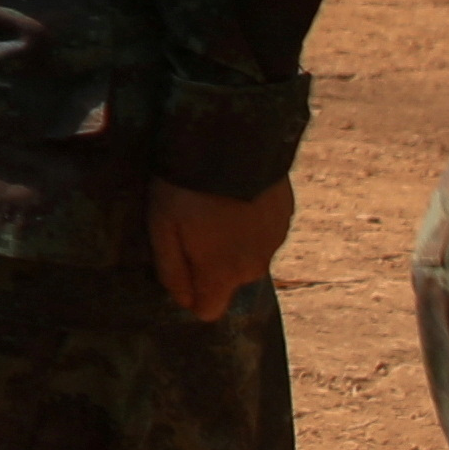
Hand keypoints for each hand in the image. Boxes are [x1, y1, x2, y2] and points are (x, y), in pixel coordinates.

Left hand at [150, 177, 295, 320]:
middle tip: (194, 223)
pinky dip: (251, 217)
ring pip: (248, 253)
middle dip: (212, 261)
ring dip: (234, 238)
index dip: (192, 293)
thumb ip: (172, 272)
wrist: (232, 139)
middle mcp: (255, 266)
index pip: (209, 310)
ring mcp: (276, 240)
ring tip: (216, 201)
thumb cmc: (187, 186)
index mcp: (223, 274)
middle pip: (228, 280)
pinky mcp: (287, 215)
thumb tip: (184, 301)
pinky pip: (264, 229)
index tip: (181, 264)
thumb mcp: (162, 229)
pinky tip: (237, 190)